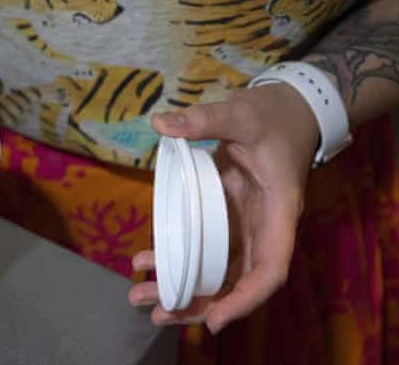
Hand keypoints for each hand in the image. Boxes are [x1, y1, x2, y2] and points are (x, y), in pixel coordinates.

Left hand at [128, 83, 318, 332]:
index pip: (269, 269)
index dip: (244, 299)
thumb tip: (162, 123)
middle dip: (199, 304)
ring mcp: (244, 225)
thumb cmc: (274, 115)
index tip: (214, 320)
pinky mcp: (227, 217)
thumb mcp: (242, 112)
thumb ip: (206, 119)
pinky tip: (145, 262)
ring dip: (182, 288)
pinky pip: (203, 249)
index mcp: (277, 212)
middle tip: (155, 314)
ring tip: (141, 296)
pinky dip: (178, 260)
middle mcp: (262, 228)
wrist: (289, 110)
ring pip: (217, 271)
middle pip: (236, 282)